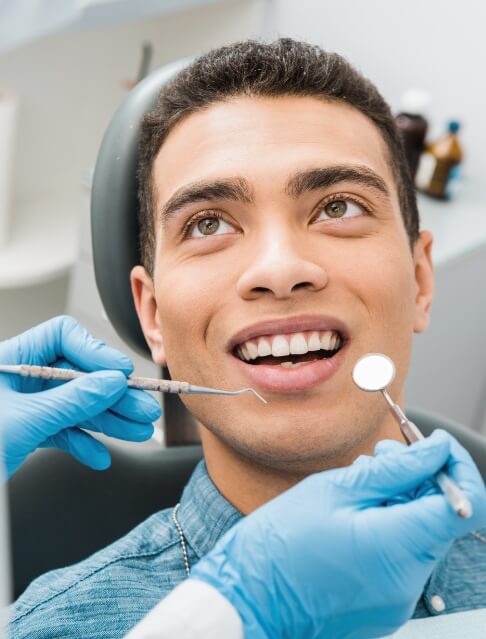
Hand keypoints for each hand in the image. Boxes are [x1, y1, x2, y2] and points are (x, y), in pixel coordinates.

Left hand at [0, 316, 160, 477]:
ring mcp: (24, 406)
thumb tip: (110, 383)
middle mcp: (19, 379)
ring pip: (75, 405)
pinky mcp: (27, 432)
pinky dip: (82, 443)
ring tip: (135, 431)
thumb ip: (71, 401)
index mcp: (10, 360)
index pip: (62, 338)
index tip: (119, 374)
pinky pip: (63, 431)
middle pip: (77, 375)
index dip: (95, 353)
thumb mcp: (23, 421)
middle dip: (111, 395)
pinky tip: (98, 455)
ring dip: (107, 420)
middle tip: (141, 408)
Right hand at [191, 431, 485, 638]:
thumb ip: (394, 470)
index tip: (433, 445)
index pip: (467, 504)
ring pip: (420, 534)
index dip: (456, 466)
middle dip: (420, 478)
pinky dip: (389, 527)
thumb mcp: (334, 490)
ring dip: (401, 501)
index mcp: (397, 548)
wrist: (247, 600)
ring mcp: (398, 598)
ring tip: (359, 483)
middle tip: (382, 455)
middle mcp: (408, 581)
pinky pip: (402, 556)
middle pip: (441, 517)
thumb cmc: (278, 545)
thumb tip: (435, 450)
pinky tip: (354, 513)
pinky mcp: (384, 605)